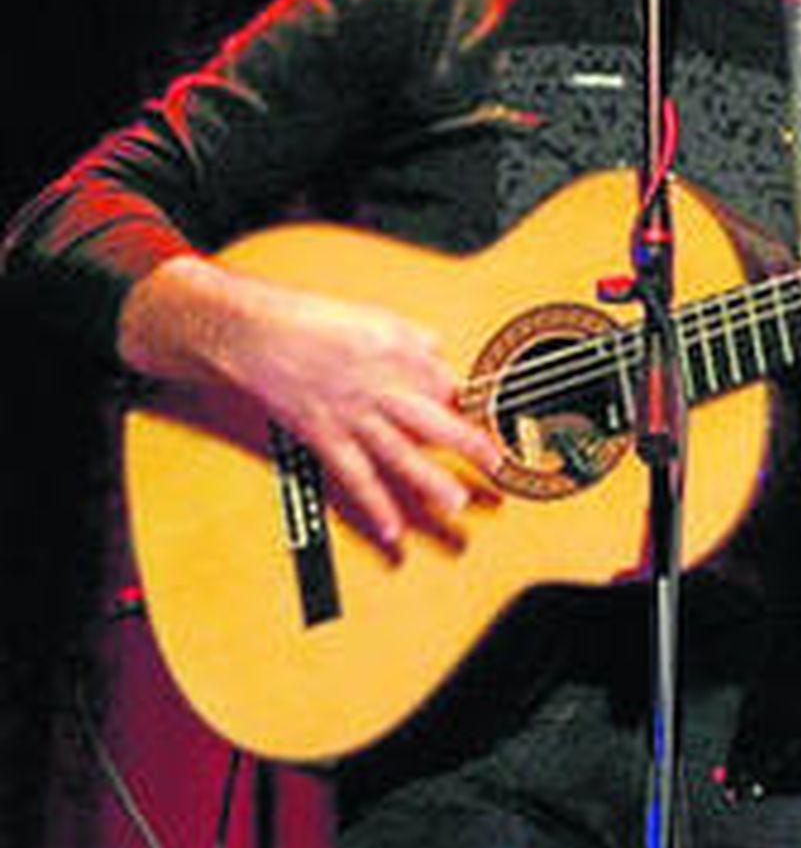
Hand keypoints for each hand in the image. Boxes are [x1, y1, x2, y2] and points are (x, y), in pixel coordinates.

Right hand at [121, 256, 503, 550]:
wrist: (256, 333)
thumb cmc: (314, 320)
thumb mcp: (376, 316)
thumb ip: (413, 338)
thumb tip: (439, 352)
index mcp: (399, 352)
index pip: (447, 385)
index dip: (469, 405)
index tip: (488, 422)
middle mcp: (381, 385)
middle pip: (434, 420)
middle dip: (470, 445)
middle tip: (497, 465)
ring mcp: (353, 414)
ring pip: (399, 453)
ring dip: (429, 481)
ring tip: (456, 503)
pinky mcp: (324, 436)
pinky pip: (354, 476)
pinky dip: (374, 506)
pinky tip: (393, 530)